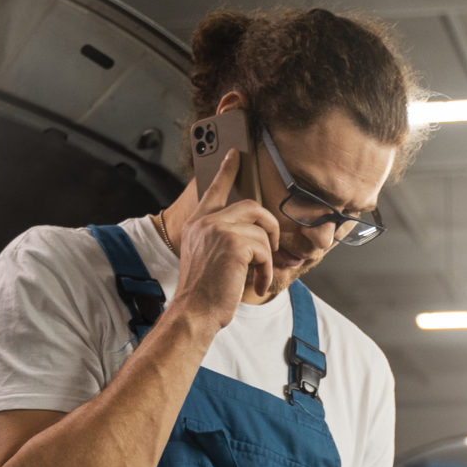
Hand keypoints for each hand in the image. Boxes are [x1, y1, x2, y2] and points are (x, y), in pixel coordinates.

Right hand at [170, 149, 281, 328]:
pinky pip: (264, 250)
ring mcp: (219, 229)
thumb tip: (253, 236)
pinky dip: (266, 271)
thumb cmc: (204, 293)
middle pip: (252, 206)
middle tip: (273, 247)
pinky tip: (257, 284)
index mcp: (198, 223)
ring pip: (261, 231)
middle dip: (270, 227)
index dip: (227, 171)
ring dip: (267, 257)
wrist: (194, 312)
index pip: (214, 189)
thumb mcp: (207, 259)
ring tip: (258, 276)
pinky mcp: (234, 243)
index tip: (235, 154)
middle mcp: (206, 221)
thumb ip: (221, 240)